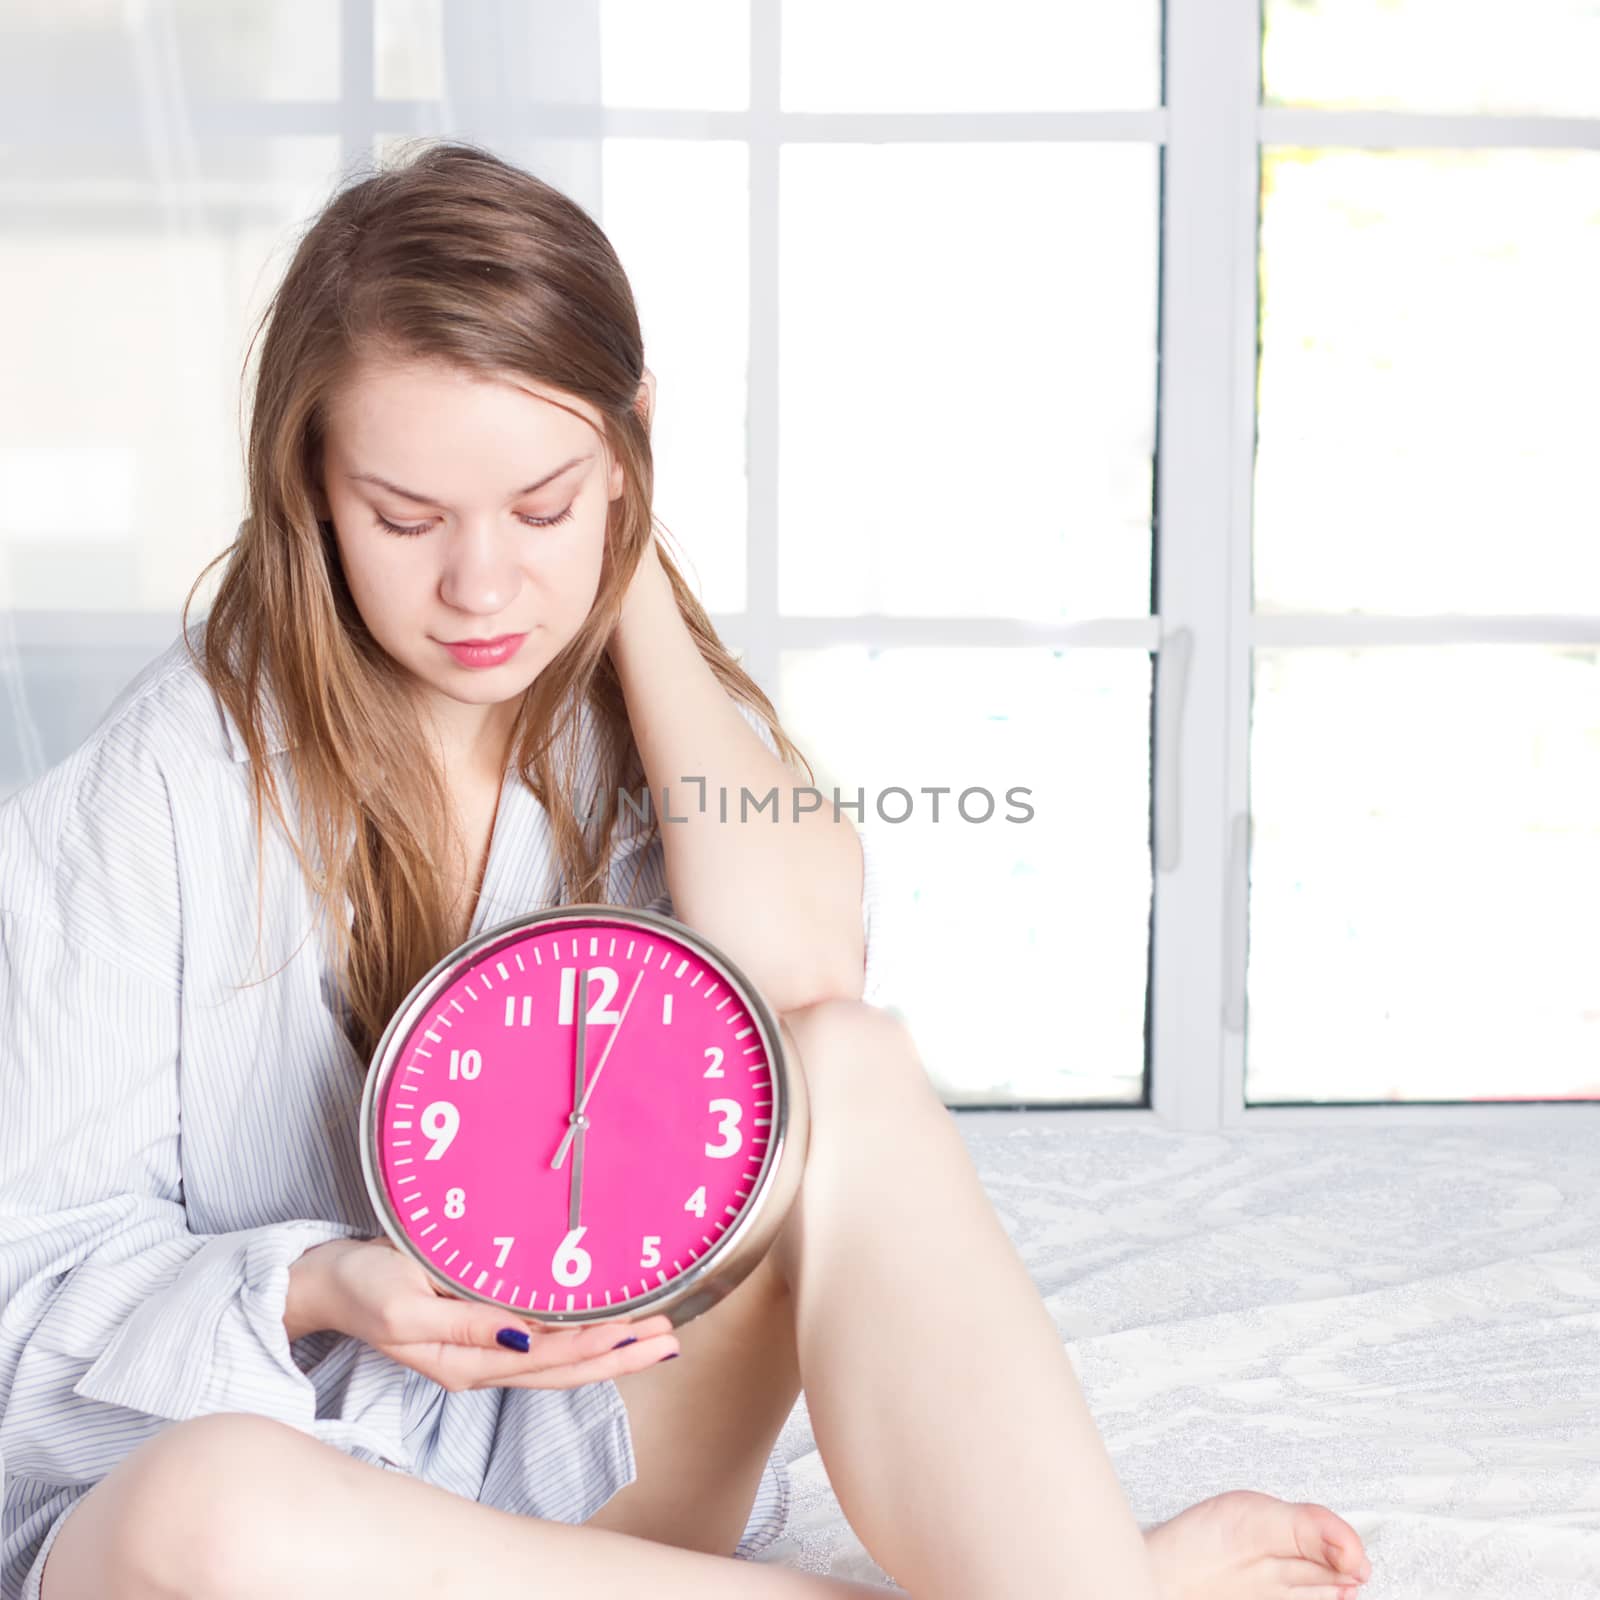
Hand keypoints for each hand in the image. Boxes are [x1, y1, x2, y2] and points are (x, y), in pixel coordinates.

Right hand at [317, 1238, 679, 1391]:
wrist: (326, 1282)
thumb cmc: (361, 1287)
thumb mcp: (406, 1306)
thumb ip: (464, 1325)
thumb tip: (520, 1336)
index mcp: (465, 1361)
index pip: (547, 1359)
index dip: (595, 1346)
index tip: (637, 1333)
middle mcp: (482, 1361)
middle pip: (565, 1367)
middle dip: (620, 1356)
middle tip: (669, 1340)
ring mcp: (483, 1347)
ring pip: (560, 1356)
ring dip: (609, 1347)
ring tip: (655, 1335)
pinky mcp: (480, 1326)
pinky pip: (542, 1338)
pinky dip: (580, 1333)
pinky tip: (605, 1324)